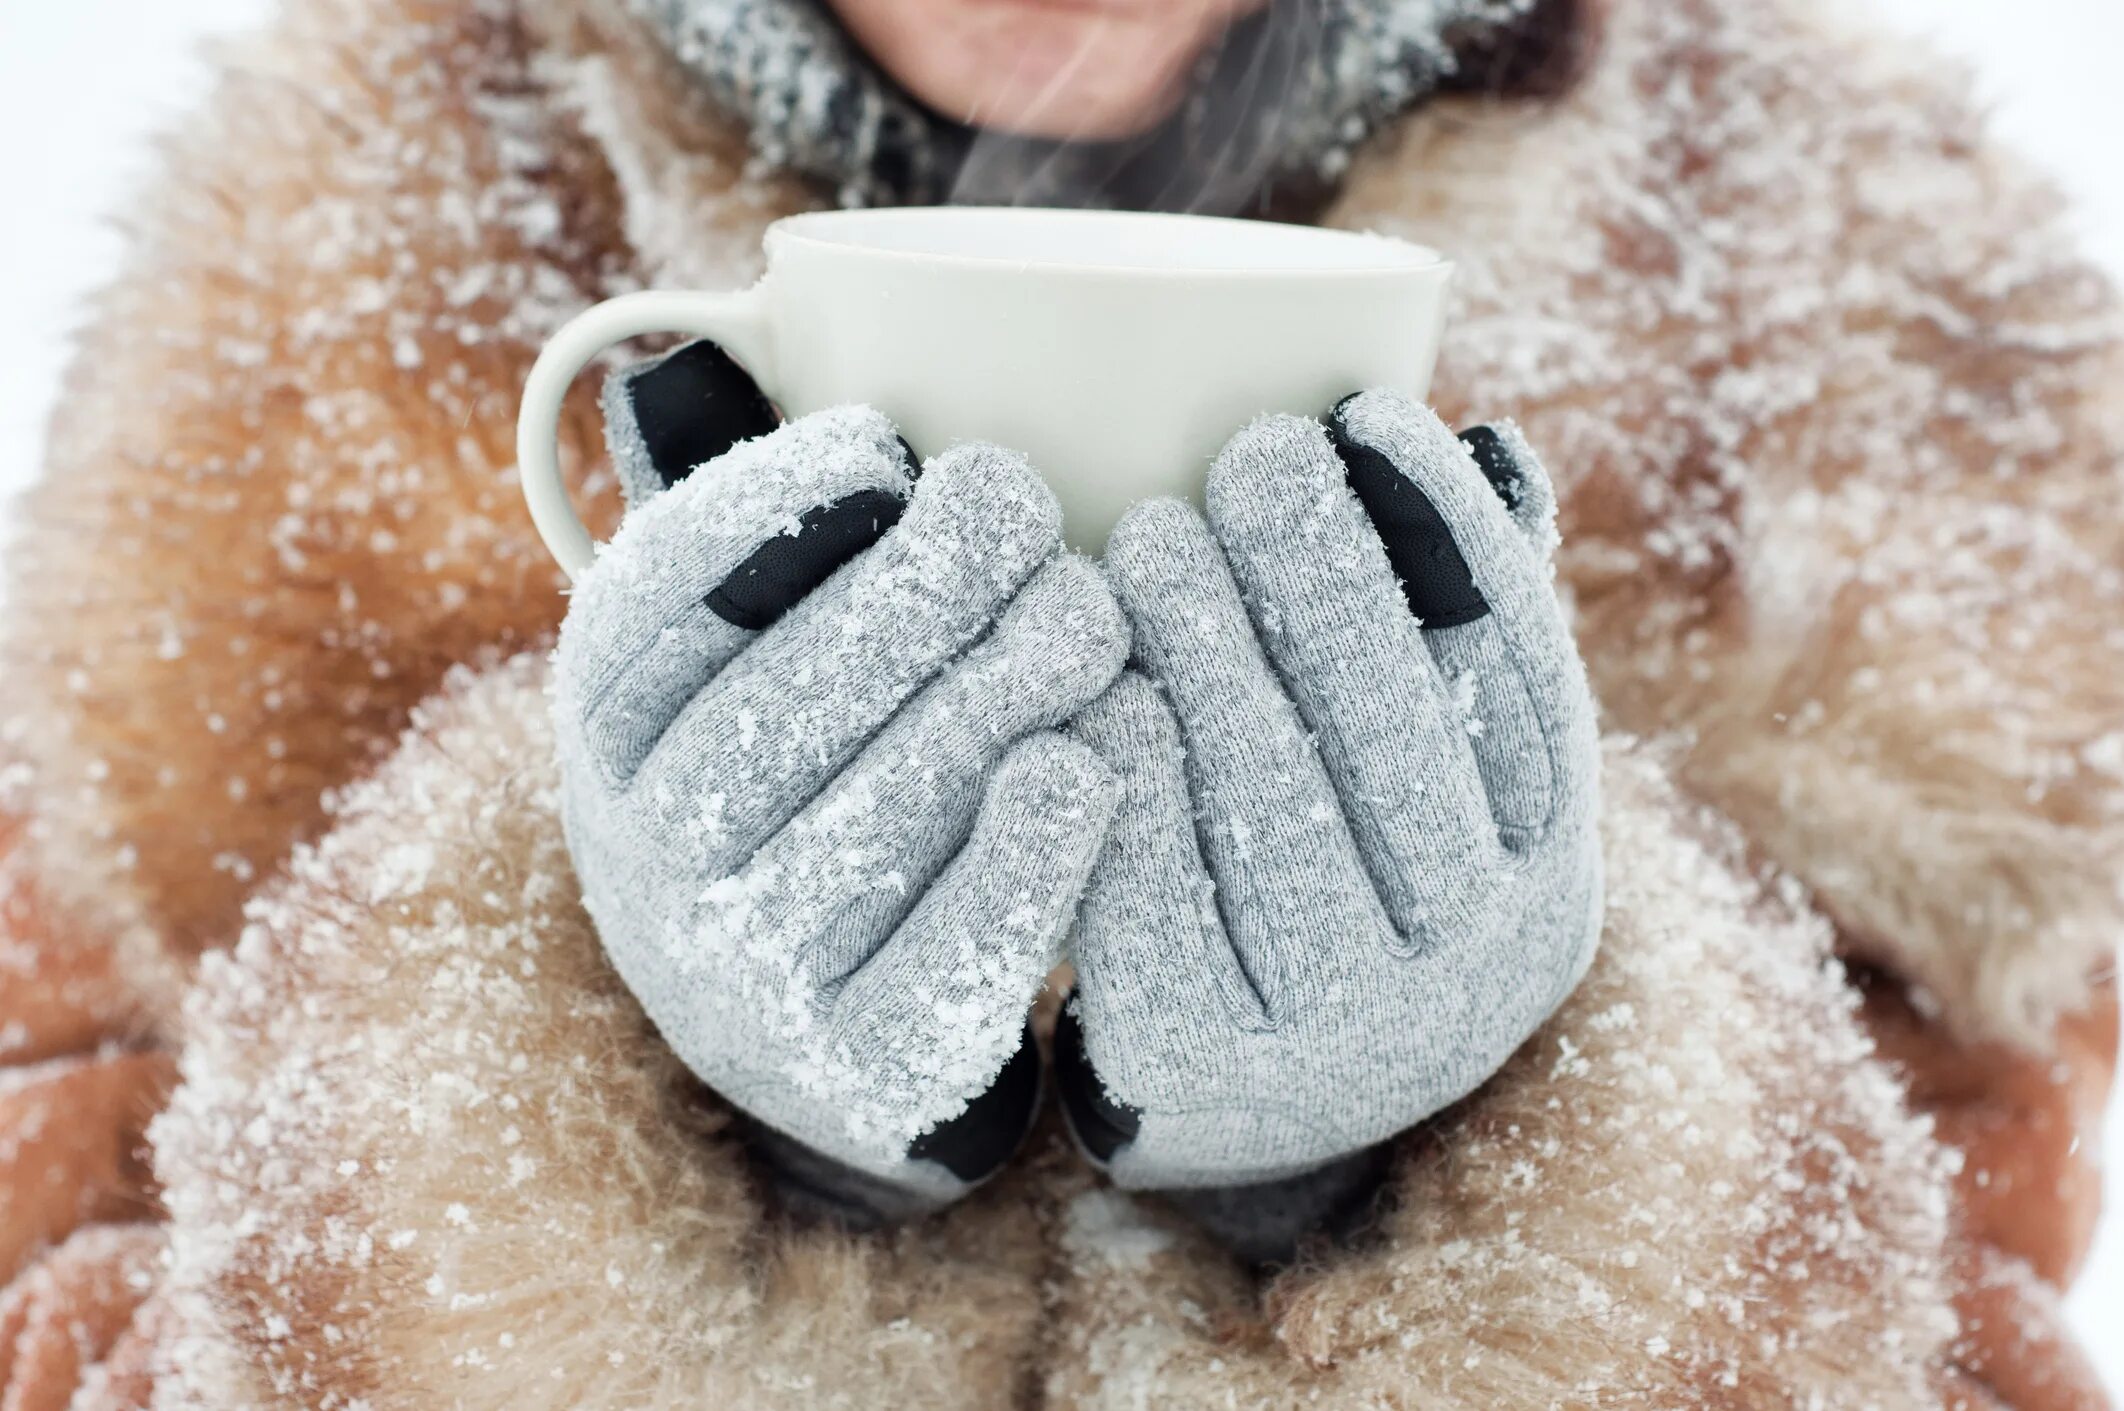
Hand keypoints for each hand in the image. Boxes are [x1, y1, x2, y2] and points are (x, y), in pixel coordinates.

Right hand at [556, 344, 1127, 1221]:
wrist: (819, 1020)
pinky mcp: (858, 1068)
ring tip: (1087, 615)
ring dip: (993, 699)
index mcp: (610, 739)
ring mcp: (743, 980)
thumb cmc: (813, 771)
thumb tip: (734, 340)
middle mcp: (648, 862)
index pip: (651, 612)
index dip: (763, 511)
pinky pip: (947, 963)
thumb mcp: (748, 658)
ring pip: (876, 820)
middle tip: (1023, 505)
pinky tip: (1084, 767)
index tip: (882, 441)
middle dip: (915, 589)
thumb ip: (759, 536)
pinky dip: (1023, 861)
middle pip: (779, 706)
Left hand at [1059, 391, 1600, 1255]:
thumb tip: (1494, 447)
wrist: (1240, 1108)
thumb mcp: (1428, 786)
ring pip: (1277, 804)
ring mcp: (1353, 1035)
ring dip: (1212, 650)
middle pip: (1397, 736)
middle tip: (1245, 453)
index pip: (1522, 681)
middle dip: (1321, 575)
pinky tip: (1092, 679)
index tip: (1369, 411)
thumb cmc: (1334, 883)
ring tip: (1146, 532)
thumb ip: (1460, 634)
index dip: (1448, 538)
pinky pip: (1160, 887)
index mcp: (1549, 877)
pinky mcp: (1213, 1064)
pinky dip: (1128, 769)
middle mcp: (1481, 969)